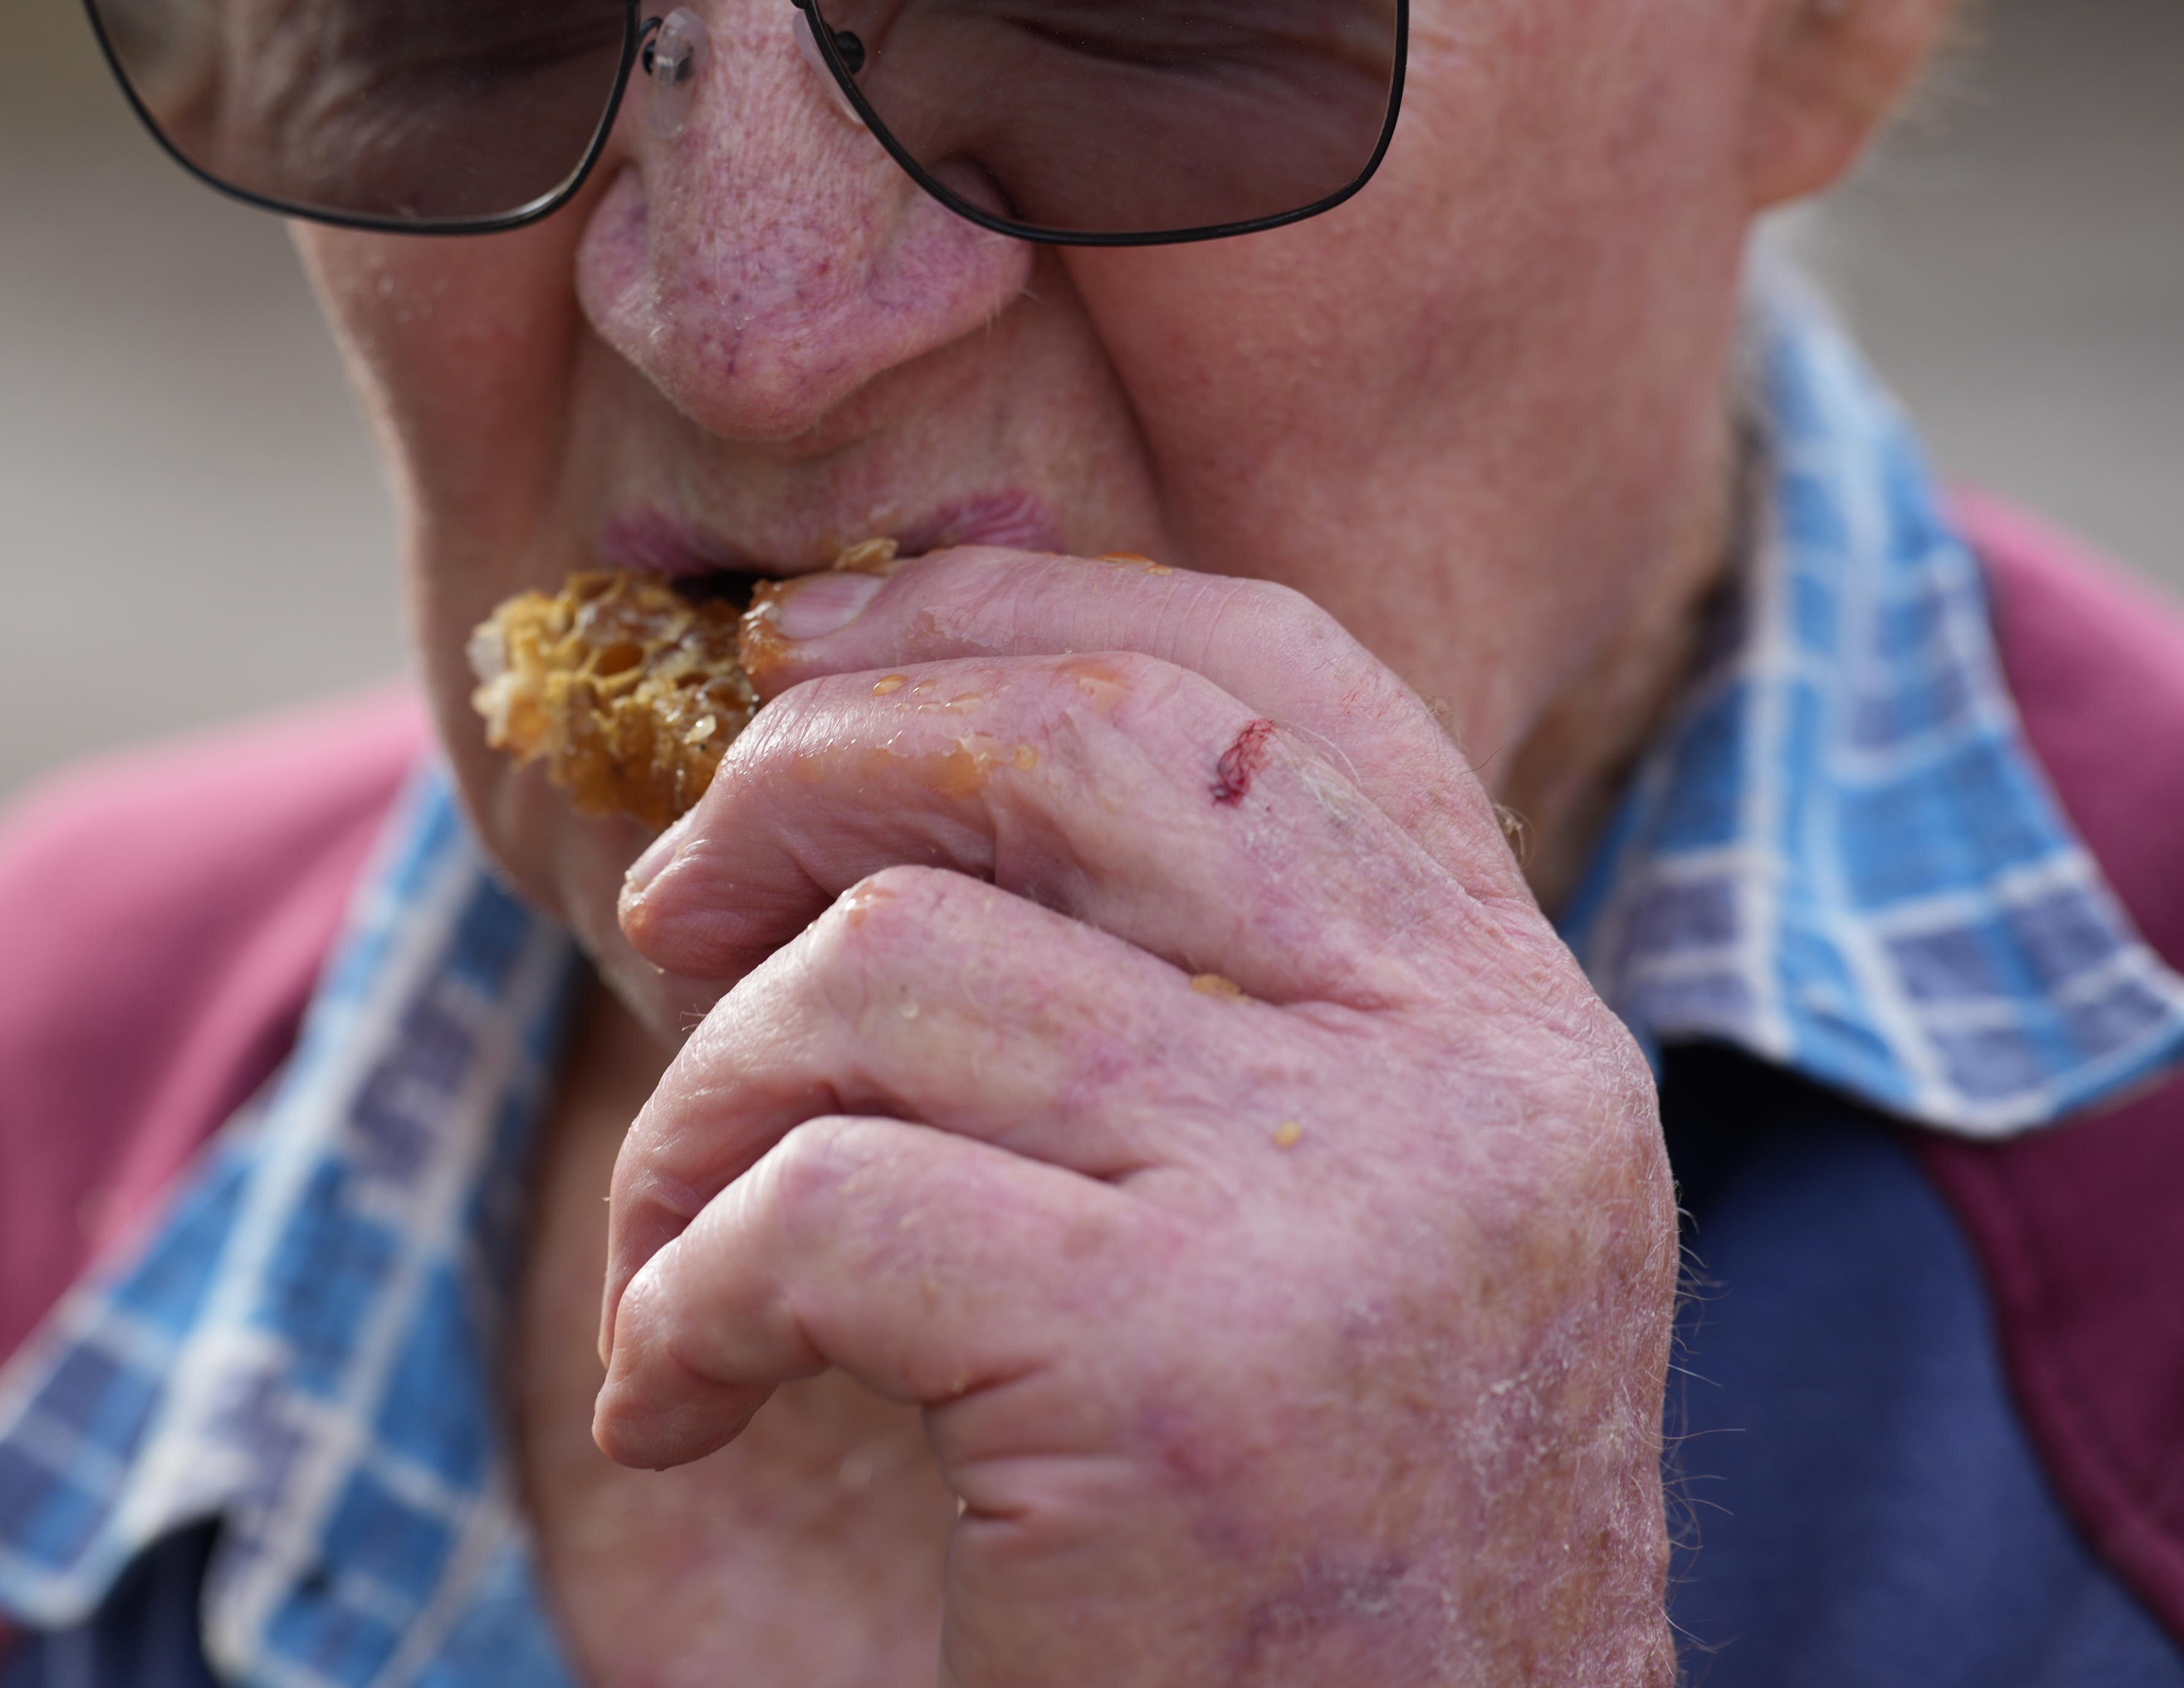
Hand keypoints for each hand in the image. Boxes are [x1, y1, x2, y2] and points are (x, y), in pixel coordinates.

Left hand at [600, 547, 1677, 1685]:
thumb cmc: (1306, 1571)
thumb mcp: (1325, 1240)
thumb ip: (1205, 1015)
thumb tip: (880, 763)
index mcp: (1514, 1026)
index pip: (1268, 678)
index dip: (1008, 611)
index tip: (805, 652)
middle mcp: (1470, 1080)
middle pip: (1064, 752)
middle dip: (805, 784)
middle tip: (669, 914)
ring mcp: (1339, 1213)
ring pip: (888, 968)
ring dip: (703, 1107)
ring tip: (676, 1258)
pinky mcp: (1179, 1374)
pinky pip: (813, 1208)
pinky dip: (681, 1296)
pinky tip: (681, 1406)